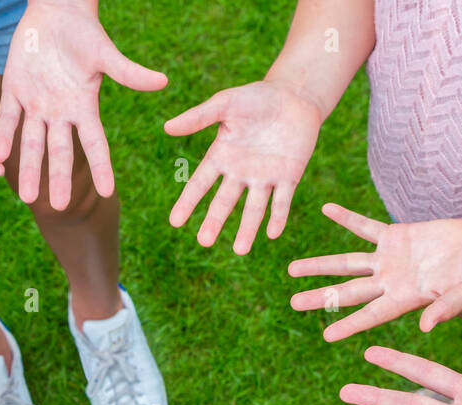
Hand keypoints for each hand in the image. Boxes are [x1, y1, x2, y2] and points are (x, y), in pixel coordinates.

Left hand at [0, 0, 166, 207]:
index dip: (101, 168)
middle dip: (58, 179)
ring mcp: (36, 103)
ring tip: (26, 198)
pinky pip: (8, 116)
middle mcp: (60, 112)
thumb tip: (163, 81)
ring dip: (28, 168)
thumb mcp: (106, 54)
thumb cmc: (86, 32)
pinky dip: (3, 134)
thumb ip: (129, 73)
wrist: (56, 12)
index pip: (95, 144)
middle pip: (60, 152)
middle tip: (58, 207)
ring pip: (31, 142)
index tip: (108, 192)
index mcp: (84, 107)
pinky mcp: (14, 89)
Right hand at [165, 80, 321, 253]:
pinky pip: (282, 201)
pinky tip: (272, 234)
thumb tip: (167, 128)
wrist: (294, 96)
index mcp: (222, 156)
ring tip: (240, 250)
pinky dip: (278, 217)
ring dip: (247, 229)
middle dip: (214, 221)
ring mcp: (265, 177)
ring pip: (254, 208)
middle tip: (204, 242)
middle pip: (224, 202)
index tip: (175, 222)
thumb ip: (199, 117)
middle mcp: (240, 172)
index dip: (187, 202)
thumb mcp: (226, 103)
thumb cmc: (256, 98)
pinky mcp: (289, 177)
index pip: (200, 184)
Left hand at [289, 204, 461, 339]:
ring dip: (320, 265)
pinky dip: (346, 217)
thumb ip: (445, 309)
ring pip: (347, 262)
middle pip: (348, 291)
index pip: (371, 315)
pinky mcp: (394, 236)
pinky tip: (326, 208)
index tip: (326, 336)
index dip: (350, 324)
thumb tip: (426, 327)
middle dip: (321, 297)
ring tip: (292, 270)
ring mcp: (388, 259)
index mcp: (404, 300)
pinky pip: (364, 226)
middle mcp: (389, 282)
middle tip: (293, 304)